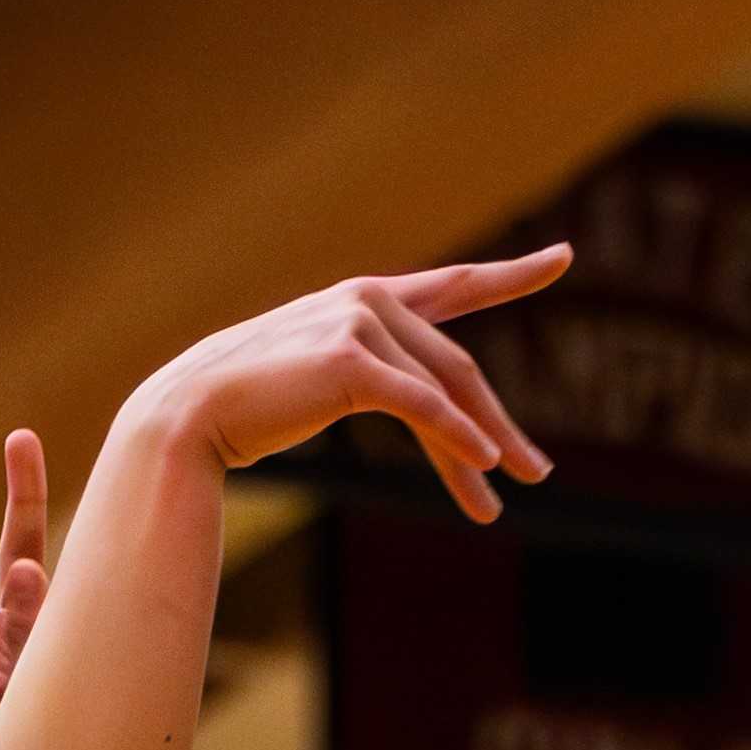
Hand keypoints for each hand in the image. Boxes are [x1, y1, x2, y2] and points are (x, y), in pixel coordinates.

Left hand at [0, 425, 50, 749]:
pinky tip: (92, 505)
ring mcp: (14, 638)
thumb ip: (25, 639)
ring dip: (15, 496)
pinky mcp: (56, 636)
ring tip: (21, 438)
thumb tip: (24, 569)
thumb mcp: (27, 710)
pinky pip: (55, 574)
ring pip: (9, 551)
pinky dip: (62, 542)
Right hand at [134, 247, 569, 524]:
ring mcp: (359, 323)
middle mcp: (368, 300)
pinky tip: (483, 465)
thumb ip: (366, 379)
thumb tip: (410, 412)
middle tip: (538, 472)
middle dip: (499, 424)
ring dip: (482, 447)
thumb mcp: (316, 386)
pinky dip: (455, 437)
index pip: (452, 285)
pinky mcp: (350, 361)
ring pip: (445, 391)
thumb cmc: (243, 409)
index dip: (512, 274)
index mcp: (364, 300)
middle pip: (457, 368)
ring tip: (512, 491)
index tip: (562, 257)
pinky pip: (420, 404)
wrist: (188, 415)